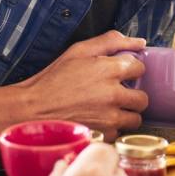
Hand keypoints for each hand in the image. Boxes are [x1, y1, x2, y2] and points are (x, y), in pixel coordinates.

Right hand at [15, 30, 148, 139]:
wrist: (31, 109)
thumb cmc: (53, 79)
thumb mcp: (80, 51)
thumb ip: (112, 41)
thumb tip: (139, 41)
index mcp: (110, 70)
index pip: (140, 68)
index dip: (129, 70)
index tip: (120, 73)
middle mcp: (113, 94)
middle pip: (143, 97)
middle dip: (133, 95)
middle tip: (118, 94)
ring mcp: (109, 117)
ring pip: (135, 118)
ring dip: (126, 114)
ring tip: (110, 109)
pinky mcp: (102, 135)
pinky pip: (119, 133)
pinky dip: (112, 128)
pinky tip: (99, 120)